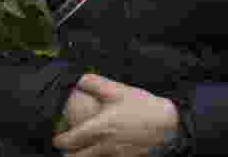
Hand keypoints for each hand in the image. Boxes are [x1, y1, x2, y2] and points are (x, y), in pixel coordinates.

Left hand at [52, 74, 178, 156]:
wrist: (170, 126)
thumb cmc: (144, 107)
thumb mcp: (119, 90)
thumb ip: (95, 83)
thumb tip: (78, 78)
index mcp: (98, 129)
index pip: (68, 142)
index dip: (58, 141)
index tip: (57, 136)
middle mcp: (103, 147)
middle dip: (67, 154)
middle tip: (66, 147)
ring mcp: (114, 156)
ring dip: (82, 156)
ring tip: (82, 149)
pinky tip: (102, 150)